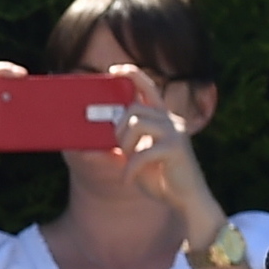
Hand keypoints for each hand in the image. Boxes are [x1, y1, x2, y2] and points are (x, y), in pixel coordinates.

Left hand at [107, 63, 219, 235]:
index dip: (133, 75)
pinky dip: (129, 169)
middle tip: (121, 151)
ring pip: (136, 123)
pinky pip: (141, 153)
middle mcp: (170, 120)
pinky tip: (127, 179)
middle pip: (133, 110)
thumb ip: (113, 153)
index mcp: (161, 119)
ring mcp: (175, 132)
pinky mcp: (176, 148)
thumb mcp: (131, 163)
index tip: (114, 69)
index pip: (148, 89)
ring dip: (124, 145)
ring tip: (127, 162)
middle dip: (118, 130)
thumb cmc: (159, 178)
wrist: (185, 199)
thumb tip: (83, 148)